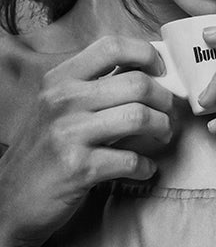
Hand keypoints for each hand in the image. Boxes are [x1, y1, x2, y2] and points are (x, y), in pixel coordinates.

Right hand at [0, 37, 174, 246]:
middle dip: (165, 100)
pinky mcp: (78, 168)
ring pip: (140, 117)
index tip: (161, 72)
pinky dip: (147, 166)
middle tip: (169, 114)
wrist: (12, 200)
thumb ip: (95, 86)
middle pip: (138, 83)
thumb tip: (149, 70)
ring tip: (163, 136)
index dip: (147, 55)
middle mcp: (62, 101)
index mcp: (60, 80)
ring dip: (163, 128)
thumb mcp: (59, 107)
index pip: (112, 46)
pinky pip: (132, 159)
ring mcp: (68, 134)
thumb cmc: (45, 149)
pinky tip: (145, 169)